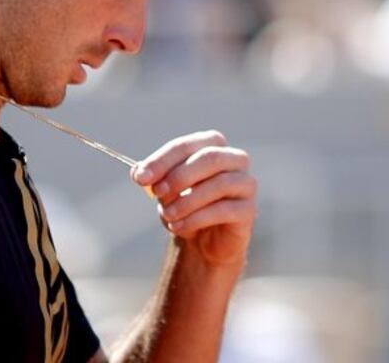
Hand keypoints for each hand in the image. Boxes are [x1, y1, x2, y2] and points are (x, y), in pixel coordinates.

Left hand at [132, 130, 257, 267]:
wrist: (203, 242)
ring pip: (220, 184)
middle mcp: (235, 159)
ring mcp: (246, 184)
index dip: (162, 160)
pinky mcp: (249, 210)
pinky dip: (197, 218)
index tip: (140, 177)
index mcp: (213, 145)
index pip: (187, 145)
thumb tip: (138, 171)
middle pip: (210, 158)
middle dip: (179, 176)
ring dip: (188, 200)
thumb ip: (154, 177)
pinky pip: (225, 209)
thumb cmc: (185, 206)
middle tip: (157, 193)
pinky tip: (179, 227)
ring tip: (168, 215)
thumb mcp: (165, 190)